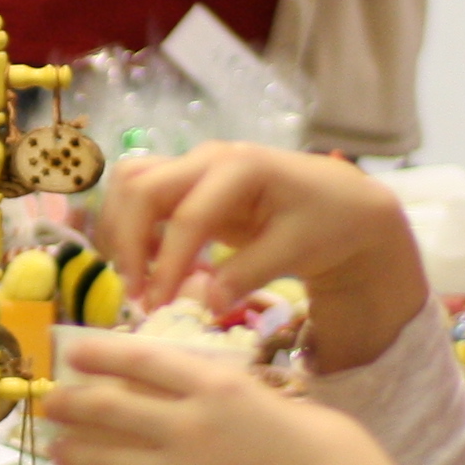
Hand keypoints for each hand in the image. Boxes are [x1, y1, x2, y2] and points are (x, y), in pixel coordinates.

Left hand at [44, 333, 422, 464]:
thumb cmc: (326, 448)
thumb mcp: (273, 398)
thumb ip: (228, 396)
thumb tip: (196, 397)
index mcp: (215, 386)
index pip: (141, 361)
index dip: (100, 356)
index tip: (74, 354)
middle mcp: (189, 425)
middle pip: (111, 409)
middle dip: (73, 405)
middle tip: (53, 405)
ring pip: (109, 464)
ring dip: (77, 457)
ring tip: (60, 454)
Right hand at [96, 143, 426, 373]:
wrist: (341, 203)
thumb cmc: (326, 221)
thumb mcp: (297, 249)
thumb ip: (249, 273)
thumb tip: (207, 303)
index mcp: (239, 167)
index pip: (186, 217)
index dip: (167, 265)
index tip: (158, 306)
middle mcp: (207, 158)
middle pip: (140, 187)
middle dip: (129, 243)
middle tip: (137, 295)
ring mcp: (193, 166)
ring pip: (131, 183)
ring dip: (122, 230)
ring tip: (138, 278)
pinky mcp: (188, 183)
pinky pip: (141, 193)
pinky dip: (133, 225)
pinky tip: (150, 262)